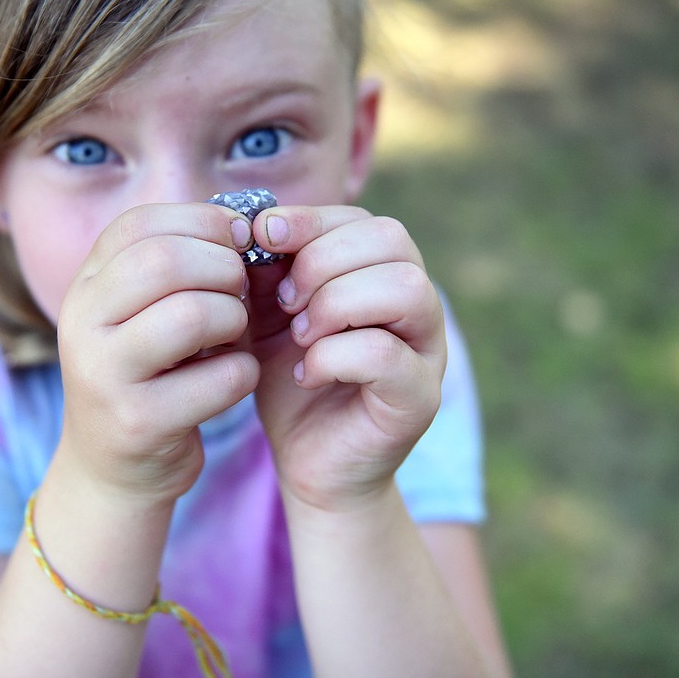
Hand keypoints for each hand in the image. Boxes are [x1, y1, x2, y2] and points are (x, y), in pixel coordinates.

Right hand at [55, 203, 258, 502]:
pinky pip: (220, 378)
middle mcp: (80, 324)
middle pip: (165, 260)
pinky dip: (243, 373)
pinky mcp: (137, 423)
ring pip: (193, 314)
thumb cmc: (149, 373)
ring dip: (236, 318)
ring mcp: (103, 375)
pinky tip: (231, 378)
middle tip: (240, 291)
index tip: (237, 241)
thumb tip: (246, 223)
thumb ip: (179, 263)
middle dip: (223, 267)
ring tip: (235, 333)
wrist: (113, 468)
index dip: (202, 221)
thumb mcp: (144, 311)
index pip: (140, 223)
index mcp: (84, 286)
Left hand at [245, 206, 446, 511]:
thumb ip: (267, 270)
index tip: (263, 239)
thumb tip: (253, 223)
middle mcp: (417, 304)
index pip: (363, 218)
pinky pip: (387, 354)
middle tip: (284, 302)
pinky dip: (334, 356)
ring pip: (404, 288)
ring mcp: (426, 350)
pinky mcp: (418, 398)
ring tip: (300, 335)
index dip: (310, 220)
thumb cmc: (291, 379)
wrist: (307, 461)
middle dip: (322, 261)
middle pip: (392, 240)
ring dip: (336, 303)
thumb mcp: (267, 314)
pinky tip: (306, 374)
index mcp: (383, 273)